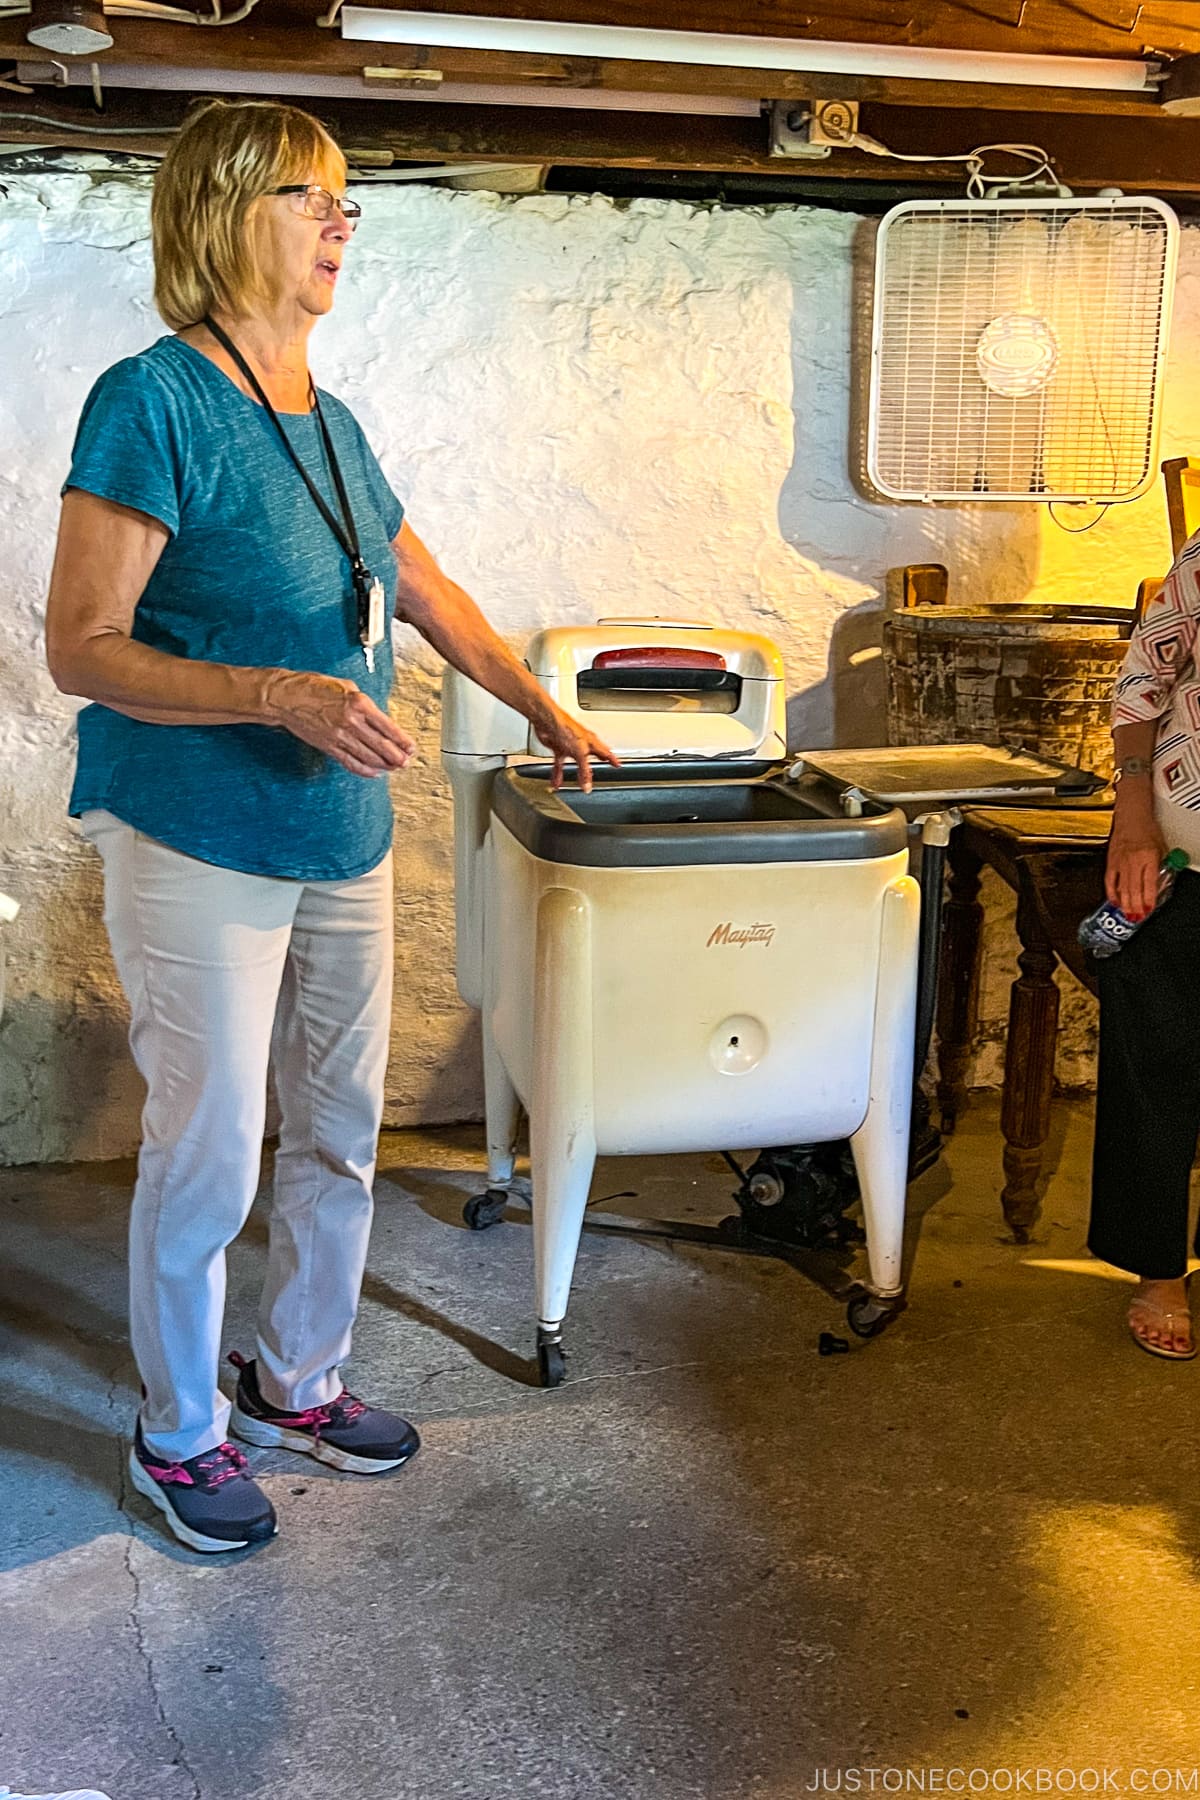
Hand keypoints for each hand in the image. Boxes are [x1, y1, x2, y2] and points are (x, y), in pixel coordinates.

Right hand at [266, 669, 415, 778]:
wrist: (286, 697)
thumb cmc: (313, 687)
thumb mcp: (345, 685)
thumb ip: (363, 702)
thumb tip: (377, 717)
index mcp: (358, 703)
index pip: (388, 727)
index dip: (402, 740)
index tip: (410, 747)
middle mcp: (351, 721)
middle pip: (382, 746)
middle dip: (397, 757)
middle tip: (407, 762)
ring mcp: (339, 736)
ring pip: (368, 757)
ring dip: (385, 765)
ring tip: (394, 768)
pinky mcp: (328, 746)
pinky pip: (351, 763)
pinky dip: (365, 770)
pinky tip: (374, 772)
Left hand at [533, 703, 620, 792]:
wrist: (548, 722)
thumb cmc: (566, 729)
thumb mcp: (580, 754)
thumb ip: (584, 771)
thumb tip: (587, 786)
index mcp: (592, 743)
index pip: (607, 753)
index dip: (613, 760)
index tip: (618, 765)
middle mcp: (582, 745)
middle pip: (592, 758)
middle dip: (595, 766)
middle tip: (600, 771)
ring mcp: (570, 746)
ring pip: (575, 763)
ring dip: (576, 774)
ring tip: (579, 783)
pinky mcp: (558, 748)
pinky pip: (560, 765)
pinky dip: (558, 774)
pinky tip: (557, 782)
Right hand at [1106, 793, 1164, 919]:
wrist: (1131, 817)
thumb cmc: (1147, 830)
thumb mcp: (1161, 848)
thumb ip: (1159, 868)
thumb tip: (1158, 885)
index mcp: (1148, 857)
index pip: (1149, 883)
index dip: (1149, 899)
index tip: (1149, 909)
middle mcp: (1133, 861)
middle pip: (1134, 889)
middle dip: (1135, 906)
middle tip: (1137, 918)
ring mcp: (1120, 862)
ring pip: (1122, 888)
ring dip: (1125, 904)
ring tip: (1127, 914)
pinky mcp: (1111, 862)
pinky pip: (1109, 881)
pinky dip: (1112, 893)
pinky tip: (1115, 901)